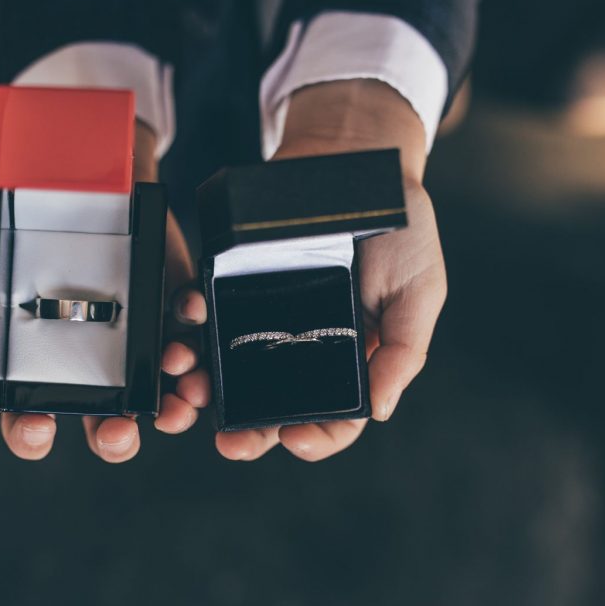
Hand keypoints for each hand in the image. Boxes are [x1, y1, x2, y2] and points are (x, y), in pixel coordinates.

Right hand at [0, 122, 208, 461]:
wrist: (79, 176)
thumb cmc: (24, 235)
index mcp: (42, 372)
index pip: (31, 421)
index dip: (31, 434)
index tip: (36, 428)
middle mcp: (95, 370)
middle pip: (106, 426)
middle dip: (115, 440)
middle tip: (117, 431)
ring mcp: (140, 347)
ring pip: (163, 399)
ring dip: (172, 407)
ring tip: (172, 388)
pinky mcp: (175, 315)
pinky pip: (194, 339)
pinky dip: (195, 340)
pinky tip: (185, 330)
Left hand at [209, 79, 446, 460]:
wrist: (355, 161)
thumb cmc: (399, 230)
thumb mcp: (419, 291)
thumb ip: (402, 351)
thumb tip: (379, 410)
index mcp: (353, 360)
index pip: (334, 417)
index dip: (317, 438)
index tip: (297, 440)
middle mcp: (306, 350)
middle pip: (276, 408)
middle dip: (253, 434)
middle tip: (234, 444)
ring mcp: (267, 321)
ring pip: (235, 375)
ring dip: (213, 395)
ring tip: (198, 401)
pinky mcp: (234, 289)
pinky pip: (208, 323)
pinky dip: (194, 339)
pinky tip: (186, 349)